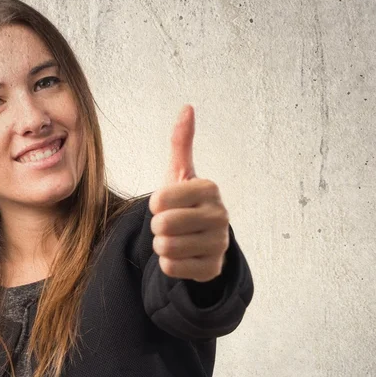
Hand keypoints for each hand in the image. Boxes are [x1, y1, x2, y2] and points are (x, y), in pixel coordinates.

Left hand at [148, 105, 229, 282]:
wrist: (202, 239)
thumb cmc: (186, 203)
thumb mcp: (181, 173)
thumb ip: (181, 143)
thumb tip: (187, 107)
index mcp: (210, 188)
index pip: (159, 200)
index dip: (155, 204)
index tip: (167, 204)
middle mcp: (220, 216)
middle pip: (162, 225)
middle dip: (157, 227)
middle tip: (170, 225)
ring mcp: (219, 244)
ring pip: (165, 248)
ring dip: (162, 245)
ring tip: (176, 239)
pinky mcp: (212, 269)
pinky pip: (171, 268)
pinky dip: (169, 264)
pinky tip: (182, 256)